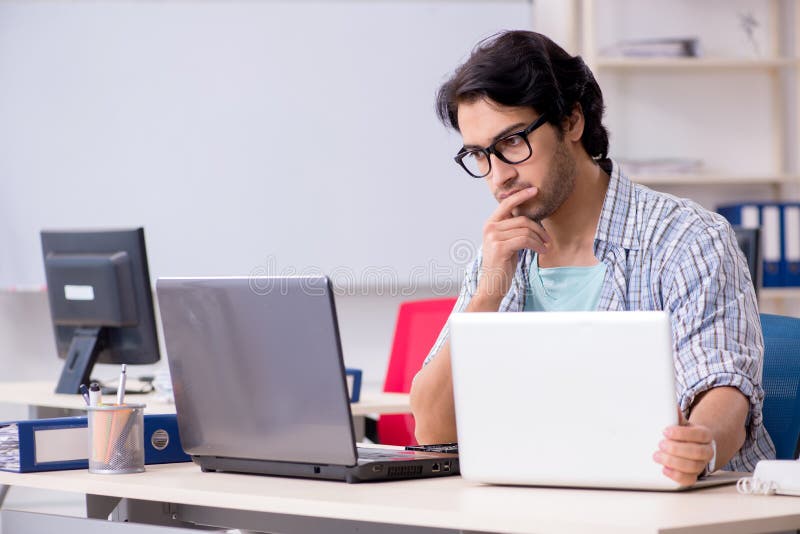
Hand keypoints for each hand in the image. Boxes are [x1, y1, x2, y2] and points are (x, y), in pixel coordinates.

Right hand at [475, 187, 549, 302]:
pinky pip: (525, 240)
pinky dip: (537, 245)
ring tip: (545, 247)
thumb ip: (512, 229)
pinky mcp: (500, 247)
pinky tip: (542, 251)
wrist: (492, 285)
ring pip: (525, 230)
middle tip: (548, 239)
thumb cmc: (502, 264)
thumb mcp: (506, 242)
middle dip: (539, 229)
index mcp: (490, 224)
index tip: (534, 190)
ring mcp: (493, 237)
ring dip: (540, 239)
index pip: (506, 204)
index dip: (521, 195)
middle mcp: (490, 228)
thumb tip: (530, 218)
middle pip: (522, 219)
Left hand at [653, 409, 714, 485]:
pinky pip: (689, 480)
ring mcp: (701, 464)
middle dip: (676, 449)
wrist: (691, 446)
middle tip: (661, 444)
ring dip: (673, 462)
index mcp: (705, 435)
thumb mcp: (680, 423)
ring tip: (658, 456)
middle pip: (697, 452)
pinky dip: (676, 476)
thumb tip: (670, 406)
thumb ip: (675, 416)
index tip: (665, 431)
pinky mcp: (694, 476)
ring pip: (693, 466)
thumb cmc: (684, 434)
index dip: (682, 433)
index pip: (699, 434)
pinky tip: (664, 469)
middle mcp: (707, 451)